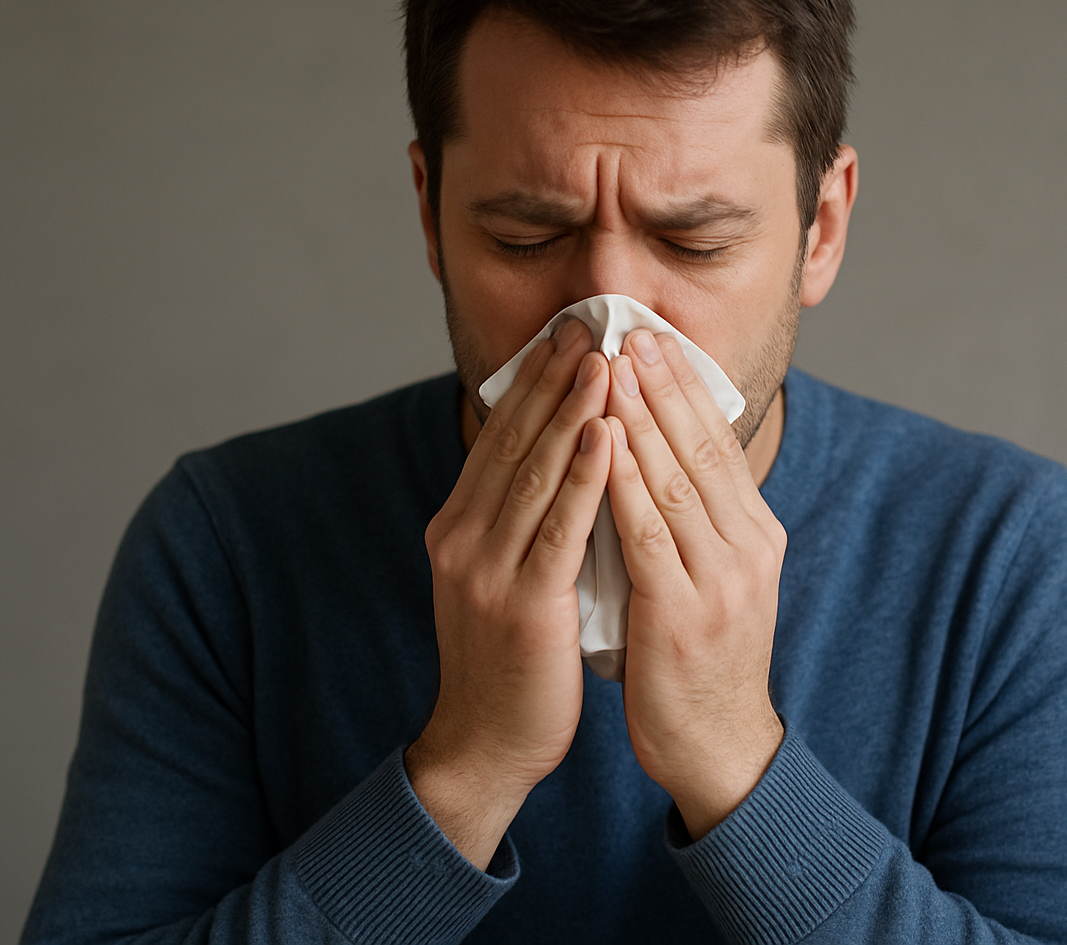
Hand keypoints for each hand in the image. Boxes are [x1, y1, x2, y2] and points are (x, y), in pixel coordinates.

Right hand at [407, 319, 613, 866]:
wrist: (486, 742)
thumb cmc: (509, 658)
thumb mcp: (499, 575)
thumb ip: (518, 520)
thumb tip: (557, 460)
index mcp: (458, 526)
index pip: (498, 438)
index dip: (532, 383)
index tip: (565, 336)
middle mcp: (463, 538)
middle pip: (512, 442)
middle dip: (551, 379)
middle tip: (586, 324)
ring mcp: (486, 570)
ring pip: (536, 474)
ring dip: (572, 412)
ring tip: (604, 360)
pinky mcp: (522, 604)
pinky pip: (558, 528)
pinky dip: (585, 476)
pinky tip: (608, 435)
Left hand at [605, 329, 786, 839]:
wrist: (718, 745)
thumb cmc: (697, 658)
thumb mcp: (708, 577)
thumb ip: (691, 520)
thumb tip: (654, 457)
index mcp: (754, 533)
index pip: (717, 443)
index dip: (684, 387)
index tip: (652, 338)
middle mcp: (747, 546)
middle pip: (701, 447)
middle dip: (662, 384)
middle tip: (630, 329)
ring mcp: (720, 579)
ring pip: (675, 479)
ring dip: (639, 417)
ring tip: (609, 366)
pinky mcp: (685, 612)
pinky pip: (649, 533)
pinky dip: (623, 482)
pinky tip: (600, 443)